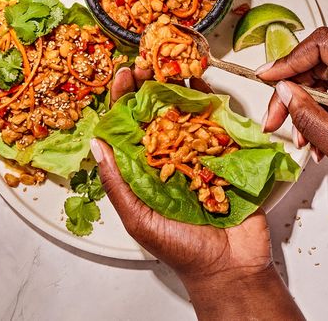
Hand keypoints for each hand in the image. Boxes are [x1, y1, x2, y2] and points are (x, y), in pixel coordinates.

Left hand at [91, 67, 303, 319]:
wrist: (230, 266)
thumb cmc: (181, 249)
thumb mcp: (139, 218)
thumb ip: (118, 183)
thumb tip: (97, 146)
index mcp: (145, 168)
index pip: (130, 127)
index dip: (124, 100)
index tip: (123, 75)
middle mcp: (169, 155)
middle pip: (157, 113)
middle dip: (151, 85)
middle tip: (148, 62)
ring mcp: (197, 152)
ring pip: (185, 112)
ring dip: (178, 86)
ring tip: (172, 63)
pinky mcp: (224, 154)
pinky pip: (215, 123)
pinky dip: (209, 102)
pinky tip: (201, 84)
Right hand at [257, 27, 327, 200]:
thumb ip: (307, 116)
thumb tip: (283, 92)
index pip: (321, 45)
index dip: (288, 59)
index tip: (268, 76)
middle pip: (318, 65)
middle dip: (291, 93)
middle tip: (274, 118)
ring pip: (327, 81)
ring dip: (306, 107)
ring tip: (300, 137)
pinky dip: (324, 113)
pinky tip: (317, 137)